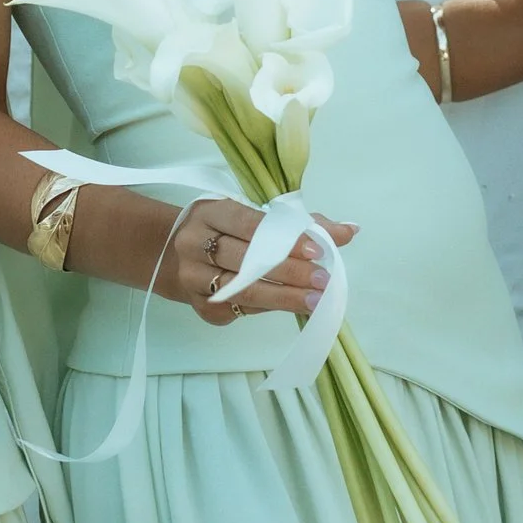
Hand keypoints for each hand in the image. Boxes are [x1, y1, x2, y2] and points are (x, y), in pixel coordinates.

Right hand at [157, 197, 357, 328]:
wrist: (173, 257)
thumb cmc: (224, 231)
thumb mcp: (251, 217)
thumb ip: (299, 223)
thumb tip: (349, 230)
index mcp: (209, 212)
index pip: (250, 224)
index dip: (284, 239)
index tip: (316, 251)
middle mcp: (194, 244)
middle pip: (247, 260)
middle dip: (290, 272)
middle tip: (323, 280)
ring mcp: (194, 278)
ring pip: (243, 290)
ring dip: (283, 297)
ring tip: (315, 300)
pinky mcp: (200, 307)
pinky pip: (239, 310)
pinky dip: (267, 308)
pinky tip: (290, 306)